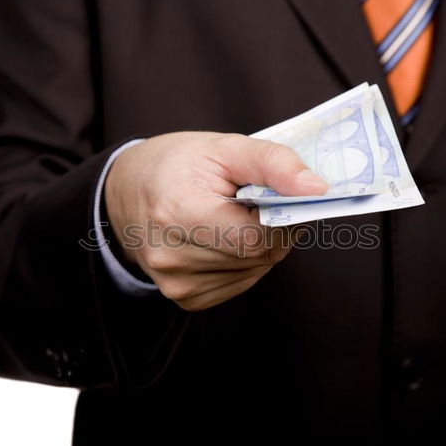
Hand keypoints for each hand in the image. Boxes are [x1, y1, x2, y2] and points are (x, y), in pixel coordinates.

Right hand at [105, 132, 327, 310]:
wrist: (126, 192)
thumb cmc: (176, 164)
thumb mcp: (224, 147)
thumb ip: (273, 163)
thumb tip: (318, 190)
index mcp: (177, 212)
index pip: (254, 236)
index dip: (281, 219)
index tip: (282, 198)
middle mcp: (172, 256)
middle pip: (257, 255)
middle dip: (274, 229)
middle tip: (262, 202)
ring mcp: (176, 283)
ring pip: (254, 271)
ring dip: (260, 245)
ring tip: (237, 217)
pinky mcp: (184, 298)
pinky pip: (240, 282)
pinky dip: (245, 260)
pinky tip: (225, 238)